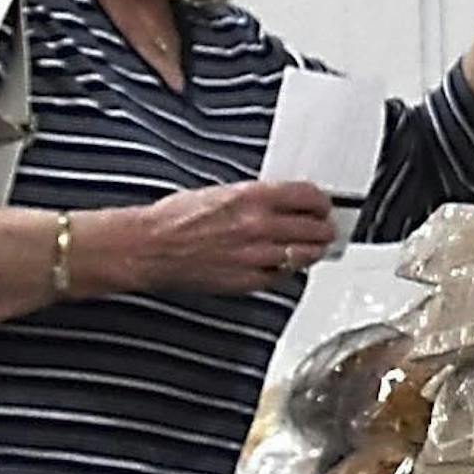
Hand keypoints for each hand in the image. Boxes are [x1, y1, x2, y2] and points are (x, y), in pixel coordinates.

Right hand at [120, 180, 339, 294]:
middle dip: (323, 228)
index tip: (323, 205)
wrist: (149, 247)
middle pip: (315, 228)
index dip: (321, 202)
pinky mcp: (248, 280)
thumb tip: (284, 202)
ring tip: (311, 247)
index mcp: (252, 197)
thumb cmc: (175, 218)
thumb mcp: (221, 192)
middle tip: (324, 228)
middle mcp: (259, 226)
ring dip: (312, 251)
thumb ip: (257, 198)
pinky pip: (282, 276)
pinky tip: (282, 263)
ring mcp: (255, 255)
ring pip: (305, 255)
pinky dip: (287, 270)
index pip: (308, 197)